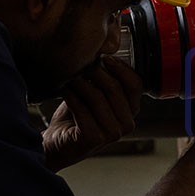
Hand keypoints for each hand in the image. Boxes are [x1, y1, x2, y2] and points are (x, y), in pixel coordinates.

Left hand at [42, 56, 142, 171]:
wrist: (58, 142)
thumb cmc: (78, 116)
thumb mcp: (95, 94)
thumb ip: (104, 79)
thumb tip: (102, 53)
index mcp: (131, 111)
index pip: (136, 84)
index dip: (121, 68)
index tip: (105, 57)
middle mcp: (127, 124)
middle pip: (116, 89)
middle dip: (96, 72)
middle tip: (81, 64)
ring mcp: (112, 134)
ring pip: (97, 98)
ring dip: (80, 83)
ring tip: (69, 76)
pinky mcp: (94, 139)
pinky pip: (82, 110)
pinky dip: (71, 97)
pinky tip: (63, 90)